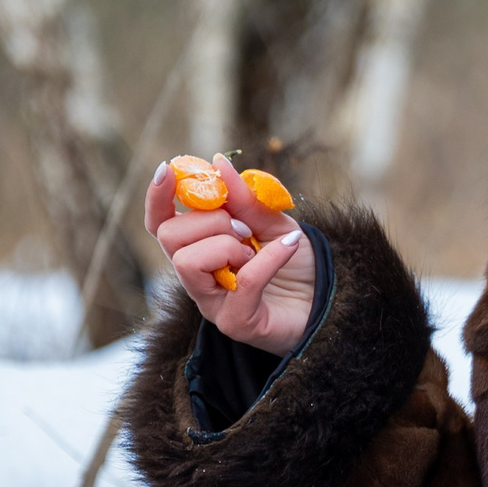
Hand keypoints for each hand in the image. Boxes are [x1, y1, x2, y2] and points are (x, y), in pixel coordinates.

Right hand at [146, 155, 315, 353]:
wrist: (331, 299)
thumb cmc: (298, 264)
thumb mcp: (275, 223)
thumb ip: (246, 200)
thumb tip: (218, 163)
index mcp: (200, 249)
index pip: (160, 224)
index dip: (156, 197)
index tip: (166, 169)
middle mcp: (198, 278)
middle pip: (170, 237)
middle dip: (208, 220)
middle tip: (243, 228)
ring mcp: (213, 303)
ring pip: (187, 263)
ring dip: (226, 245)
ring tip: (254, 249)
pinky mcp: (237, 323)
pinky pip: (243, 283)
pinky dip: (269, 258)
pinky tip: (290, 246)